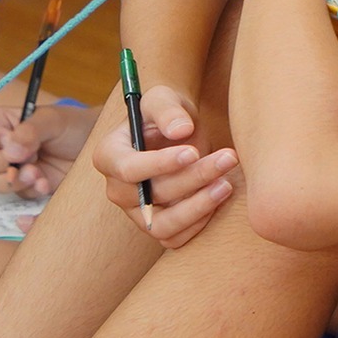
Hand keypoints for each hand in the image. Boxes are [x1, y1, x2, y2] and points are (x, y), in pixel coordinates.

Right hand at [0, 104, 92, 196]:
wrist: (97, 146)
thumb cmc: (73, 125)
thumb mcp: (52, 120)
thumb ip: (29, 131)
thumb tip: (9, 151)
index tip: (8, 139)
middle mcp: (1, 148)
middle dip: (2, 163)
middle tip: (28, 156)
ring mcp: (14, 169)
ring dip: (16, 180)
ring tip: (38, 172)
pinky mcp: (28, 187)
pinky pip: (19, 196)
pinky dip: (31, 190)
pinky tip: (45, 182)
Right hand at [91, 85, 238, 248]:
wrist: (178, 131)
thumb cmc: (166, 112)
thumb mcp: (164, 99)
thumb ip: (168, 110)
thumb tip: (181, 130)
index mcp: (109, 155)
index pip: (128, 169)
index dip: (160, 164)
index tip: (193, 152)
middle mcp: (118, 189)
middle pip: (151, 196)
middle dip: (193, 178)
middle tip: (228, 158)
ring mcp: (136, 212)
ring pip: (162, 226)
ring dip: (198, 208)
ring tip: (227, 184)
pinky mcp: (156, 225)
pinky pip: (174, 238)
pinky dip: (198, 224)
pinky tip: (219, 198)